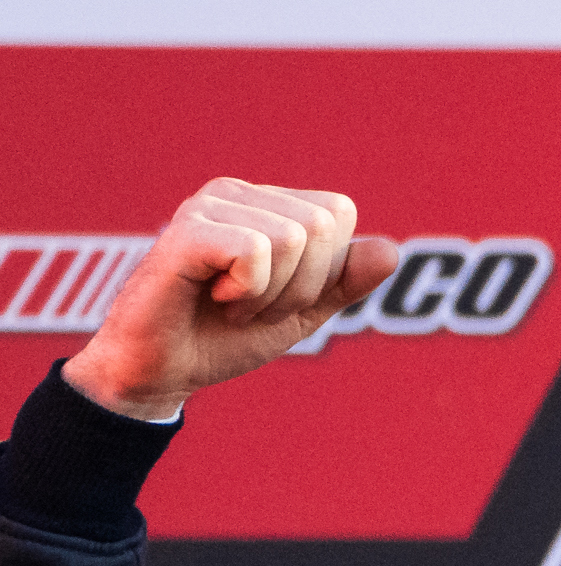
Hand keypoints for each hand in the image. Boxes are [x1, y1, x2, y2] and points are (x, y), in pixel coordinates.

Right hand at [60, 178, 397, 419]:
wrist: (164, 372)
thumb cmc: (226, 336)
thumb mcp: (303, 312)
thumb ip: (346, 282)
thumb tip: (391, 250)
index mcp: (268, 204)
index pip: (339, 214)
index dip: (324, 270)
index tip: (279, 294)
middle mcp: (239, 194)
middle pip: (321, 226)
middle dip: (299, 285)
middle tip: (253, 304)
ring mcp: (208, 205)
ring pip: (291, 239)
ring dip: (270, 294)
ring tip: (230, 303)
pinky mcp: (186, 229)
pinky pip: (254, 251)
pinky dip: (247, 291)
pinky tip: (212, 297)